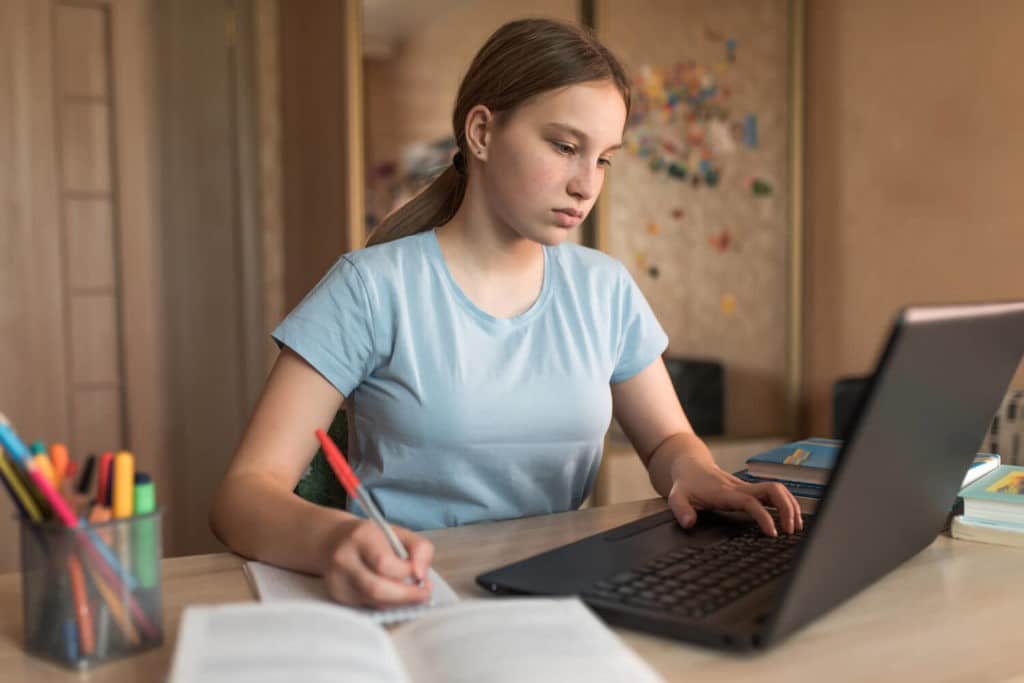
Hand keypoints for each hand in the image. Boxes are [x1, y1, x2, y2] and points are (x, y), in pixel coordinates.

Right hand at [321, 518, 434, 607]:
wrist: (332, 541)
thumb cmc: (372, 538)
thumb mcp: (398, 533)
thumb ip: (419, 549)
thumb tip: (421, 576)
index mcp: (361, 536)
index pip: (384, 563)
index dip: (406, 572)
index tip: (421, 576)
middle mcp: (344, 558)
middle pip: (376, 588)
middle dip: (405, 596)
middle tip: (424, 595)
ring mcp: (337, 580)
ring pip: (373, 602)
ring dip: (398, 603)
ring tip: (412, 596)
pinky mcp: (337, 596)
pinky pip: (368, 607)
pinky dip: (386, 605)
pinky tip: (394, 597)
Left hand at [666, 459, 803, 536]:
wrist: (690, 465)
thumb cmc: (686, 483)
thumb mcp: (677, 496)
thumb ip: (681, 509)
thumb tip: (688, 523)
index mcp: (726, 492)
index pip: (751, 502)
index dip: (764, 517)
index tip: (773, 533)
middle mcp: (740, 488)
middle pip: (773, 490)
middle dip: (787, 509)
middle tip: (791, 531)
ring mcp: (747, 487)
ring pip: (777, 489)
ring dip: (790, 506)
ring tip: (795, 528)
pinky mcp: (750, 489)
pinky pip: (774, 493)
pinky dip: (786, 503)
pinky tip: (790, 519)